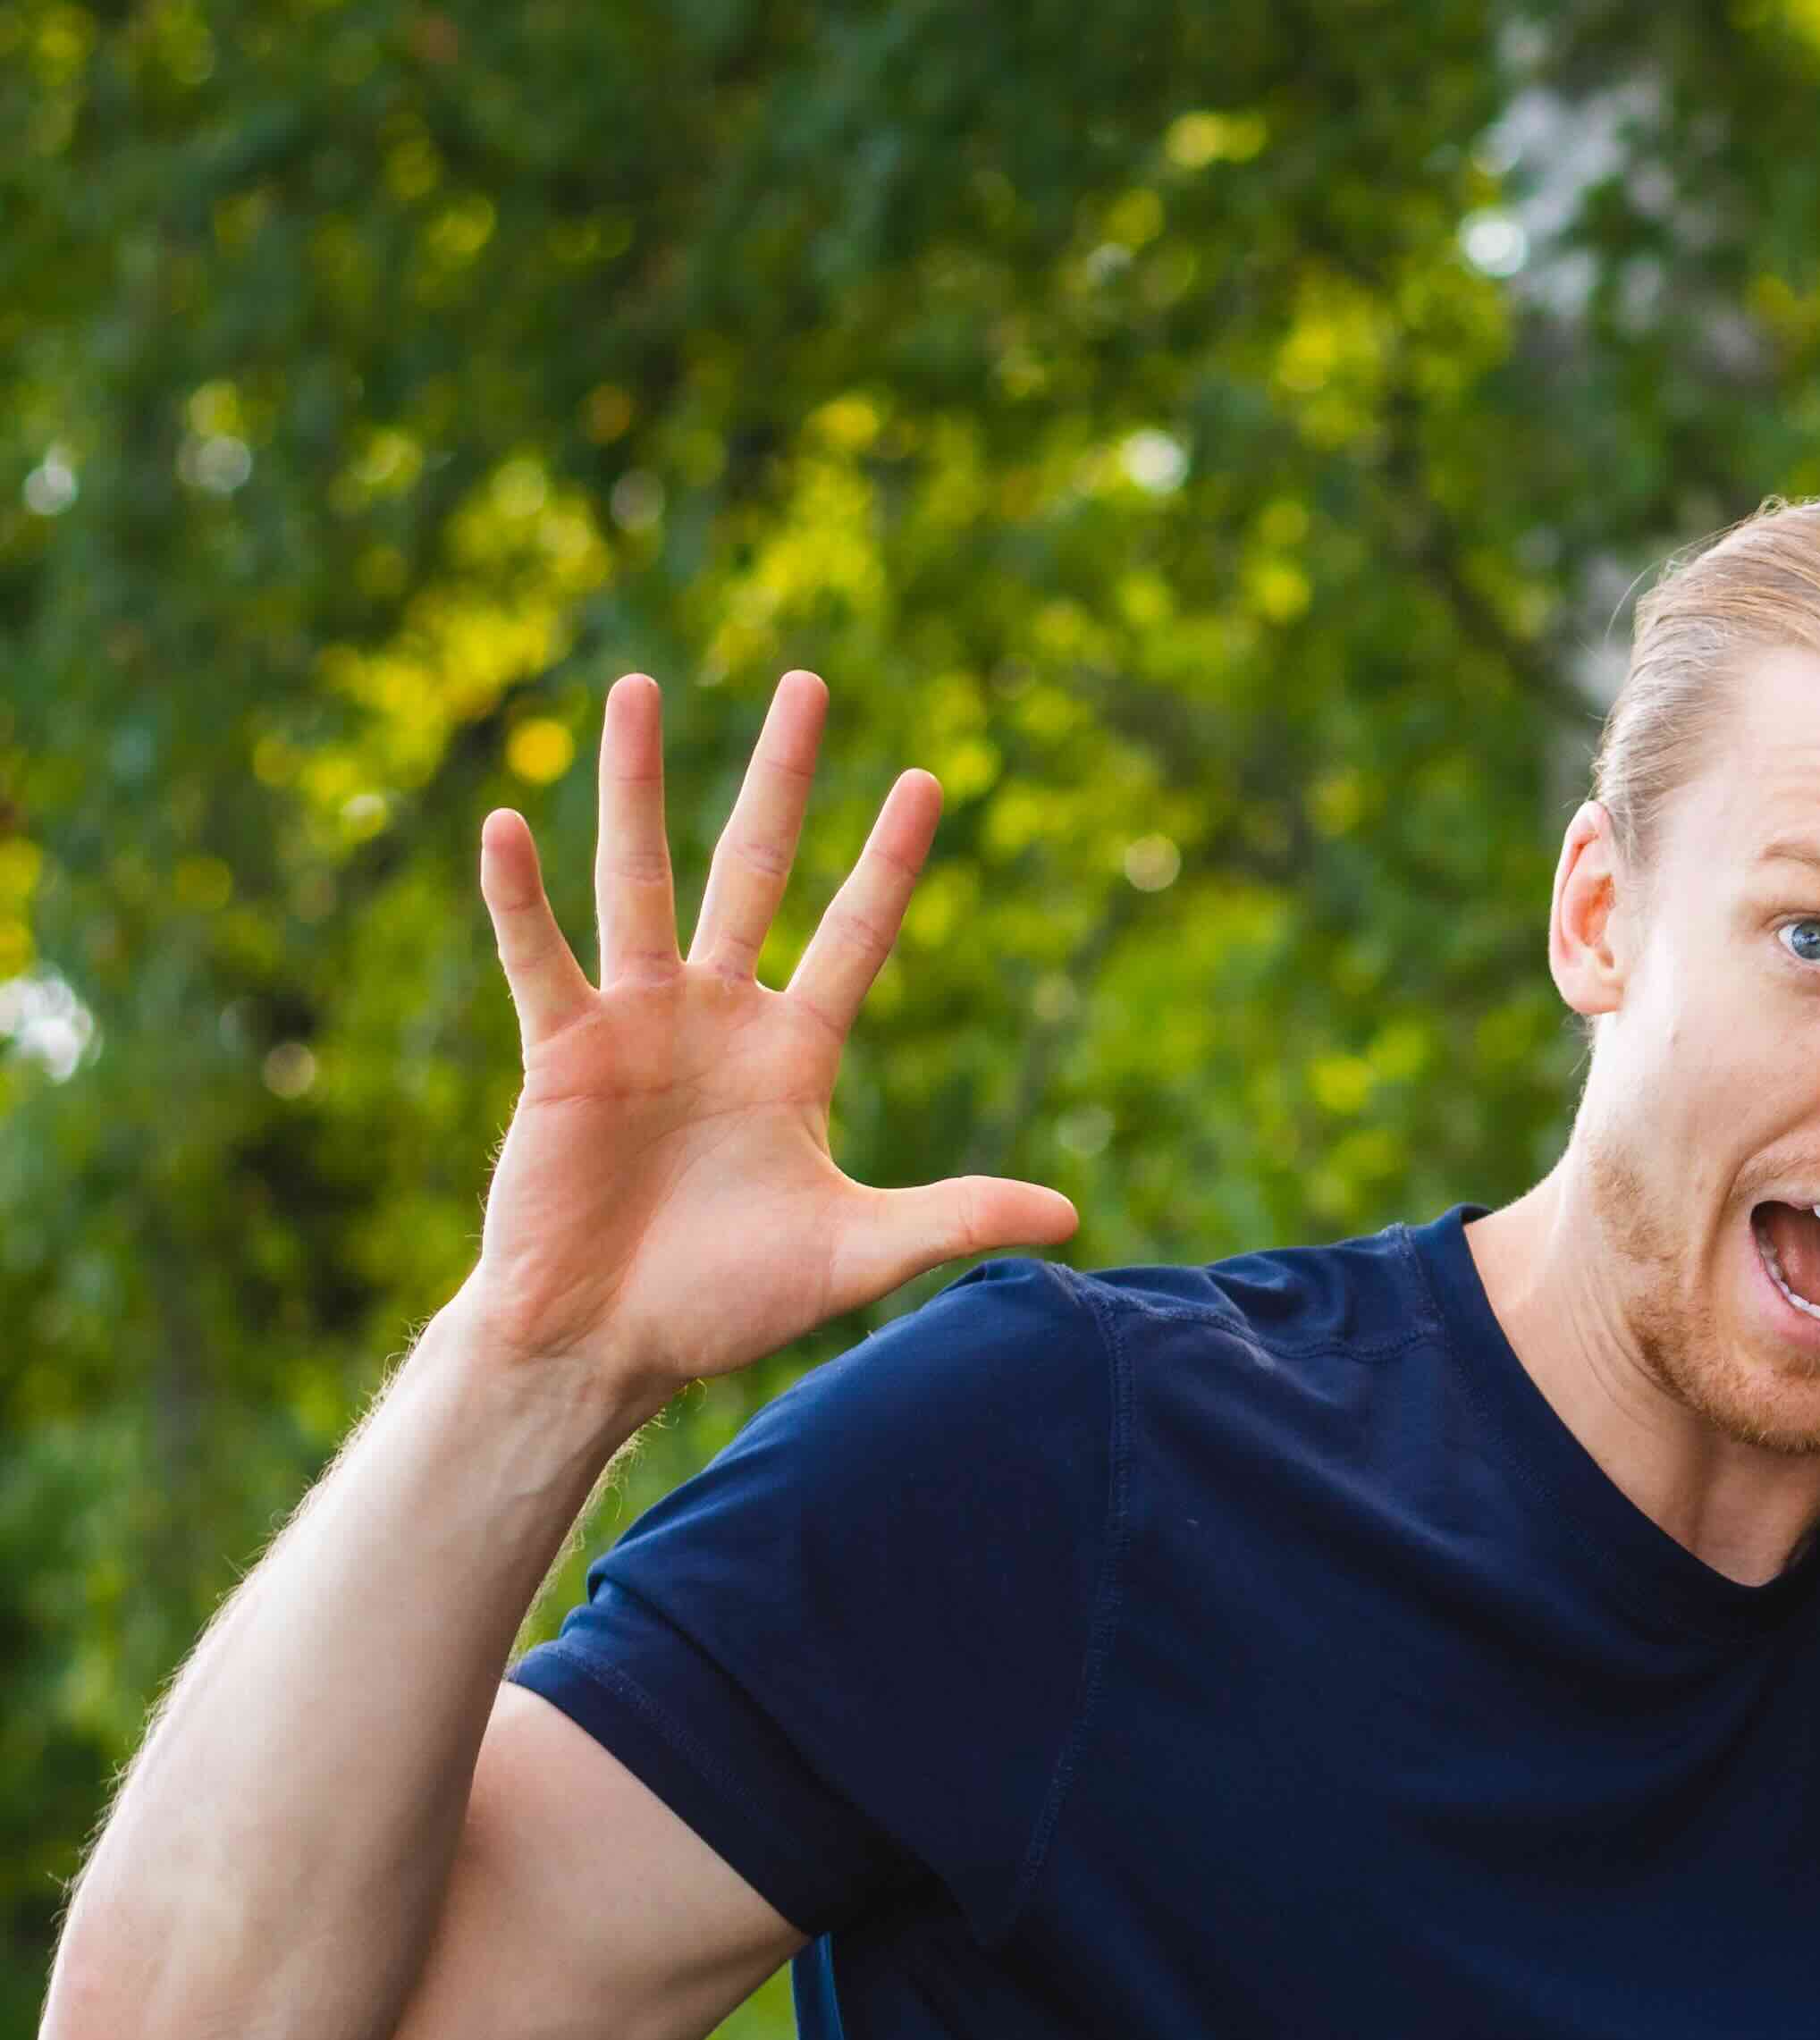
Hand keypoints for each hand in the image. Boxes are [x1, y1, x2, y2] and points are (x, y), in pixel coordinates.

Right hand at [458, 670, 1073, 1414]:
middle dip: (782, 779)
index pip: (856, 933)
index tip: (925, 779)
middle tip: (809, 681)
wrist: (609, 1340)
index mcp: (795, 1054)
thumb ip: (955, 1218)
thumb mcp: (858, 1253)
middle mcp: (718, 1017)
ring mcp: (636, 1024)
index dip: (889, 863)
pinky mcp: (560, 1049)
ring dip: (638, 785)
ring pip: (640, 879)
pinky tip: (508, 823)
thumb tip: (1074, 1218)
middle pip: (755, 869)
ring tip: (640, 686)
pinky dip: (522, 896)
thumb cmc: (726, 1300)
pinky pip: (539, 955)